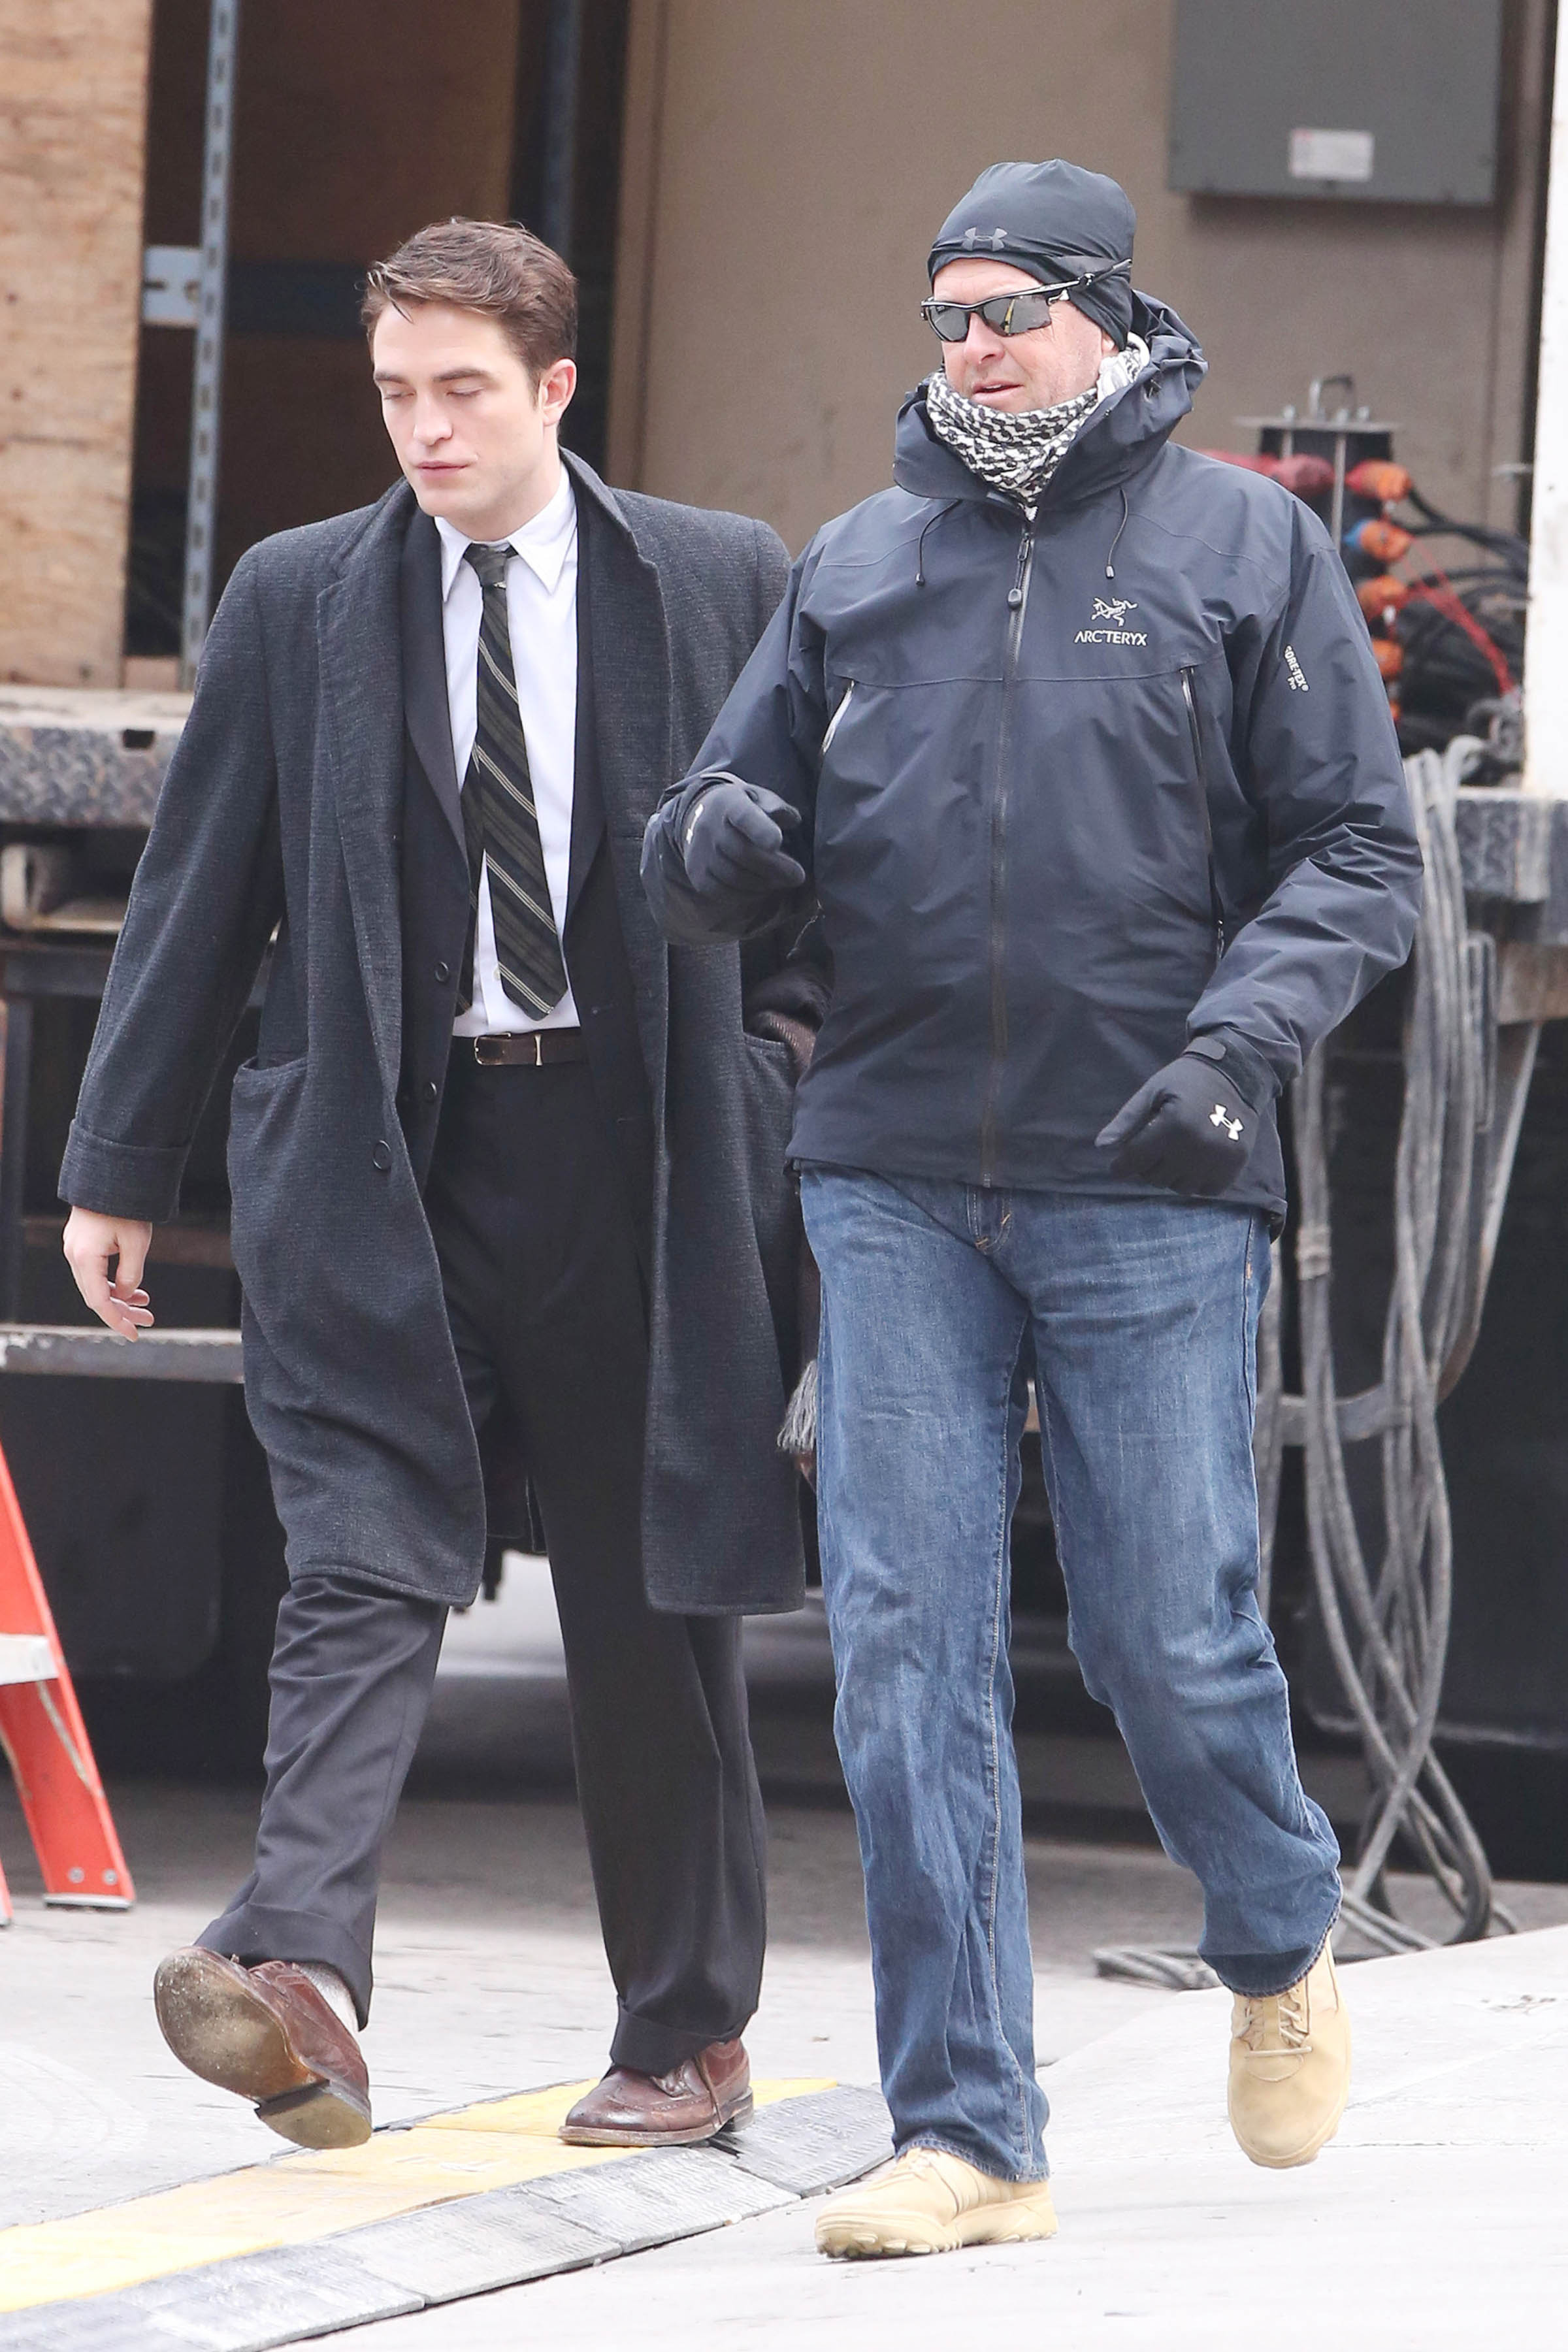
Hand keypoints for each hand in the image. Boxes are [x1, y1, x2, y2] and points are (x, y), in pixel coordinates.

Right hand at [62, 1209, 153, 1337]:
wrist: (111, 1174)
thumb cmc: (126, 1207)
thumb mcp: (137, 1243)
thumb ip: (130, 1275)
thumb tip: (123, 1297)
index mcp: (85, 1258)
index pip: (98, 1301)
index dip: (117, 1321)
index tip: (135, 1335)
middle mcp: (74, 1255)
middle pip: (96, 1296)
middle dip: (123, 1311)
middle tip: (149, 1320)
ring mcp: (75, 1249)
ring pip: (95, 1285)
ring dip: (120, 1298)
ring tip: (146, 1306)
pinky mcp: (82, 1243)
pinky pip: (95, 1272)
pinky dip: (113, 1282)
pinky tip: (134, 1290)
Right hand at [681, 780, 804, 898]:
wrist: (701, 817)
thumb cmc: (742, 809)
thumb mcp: (759, 798)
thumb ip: (776, 807)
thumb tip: (793, 820)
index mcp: (728, 803)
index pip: (743, 816)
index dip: (759, 830)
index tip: (777, 842)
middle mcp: (709, 827)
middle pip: (742, 852)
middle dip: (774, 868)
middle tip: (798, 876)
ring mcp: (700, 852)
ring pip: (735, 876)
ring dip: (764, 883)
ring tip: (783, 881)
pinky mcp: (697, 874)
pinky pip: (724, 891)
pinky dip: (747, 894)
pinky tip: (762, 887)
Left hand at [1095, 1045, 1262, 1196]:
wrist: (1235, 1074)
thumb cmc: (1186, 1081)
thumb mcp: (1152, 1091)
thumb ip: (1127, 1119)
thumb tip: (1101, 1146)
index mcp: (1173, 1125)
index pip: (1135, 1160)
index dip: (1121, 1166)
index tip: (1118, 1166)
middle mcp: (1197, 1146)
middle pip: (1156, 1178)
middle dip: (1148, 1166)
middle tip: (1153, 1149)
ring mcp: (1219, 1157)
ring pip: (1180, 1187)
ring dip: (1172, 1175)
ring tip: (1175, 1154)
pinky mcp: (1236, 1164)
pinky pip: (1207, 1190)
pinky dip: (1197, 1181)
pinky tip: (1195, 1162)